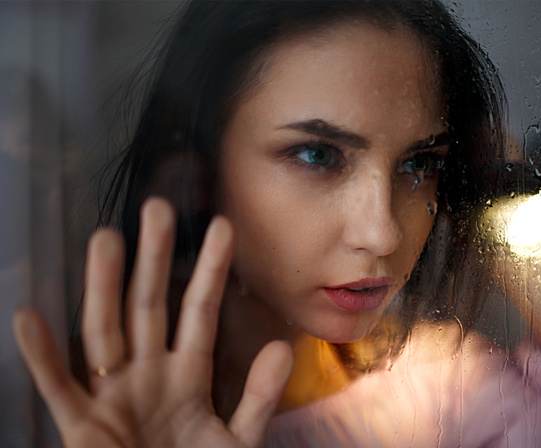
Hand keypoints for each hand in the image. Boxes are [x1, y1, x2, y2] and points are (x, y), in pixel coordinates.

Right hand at [13, 198, 292, 447]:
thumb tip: (283, 346)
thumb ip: (258, 395)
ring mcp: (113, 396)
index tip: (223, 227)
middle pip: (149, 306)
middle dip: (154, 259)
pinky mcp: (81, 428)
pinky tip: (29, 316)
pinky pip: (58, 387)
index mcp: (187, 375)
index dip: (210, 270)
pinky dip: (41, 355)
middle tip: (159, 207)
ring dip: (103, 286)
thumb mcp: (237, 439)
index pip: (200, 311)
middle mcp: (148, 374)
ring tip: (106, 237)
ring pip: (105, 330)